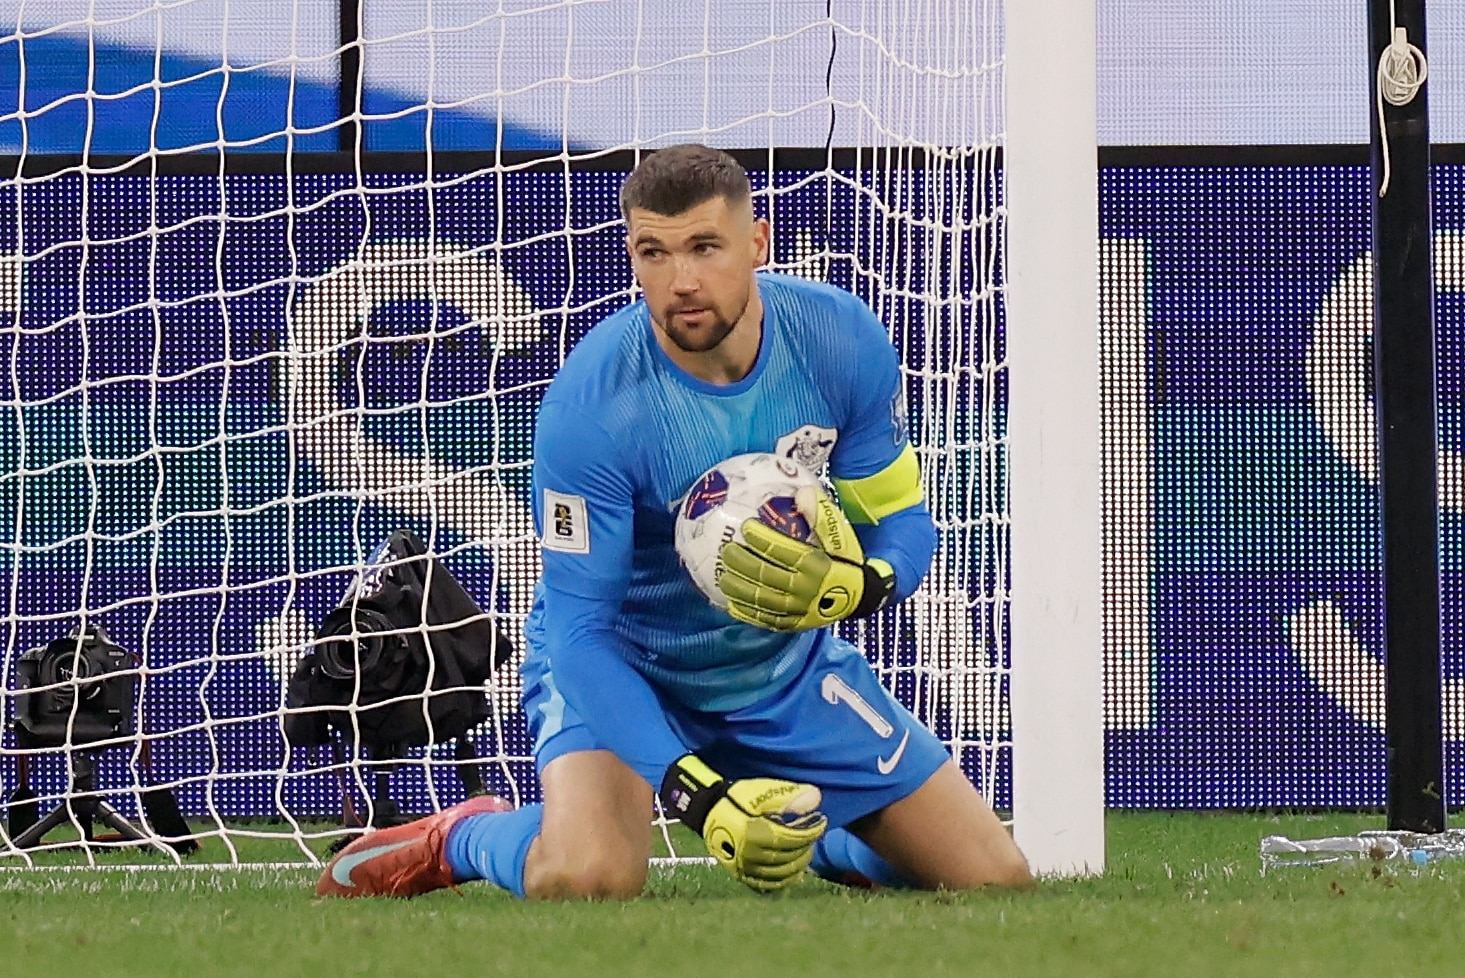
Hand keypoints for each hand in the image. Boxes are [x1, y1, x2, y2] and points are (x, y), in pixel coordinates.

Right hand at [660, 754, 827, 892]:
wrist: (707, 810)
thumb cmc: (736, 798)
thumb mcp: (761, 791)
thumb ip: (788, 796)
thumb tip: (816, 800)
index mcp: (759, 833)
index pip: (795, 837)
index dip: (812, 830)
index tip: (820, 822)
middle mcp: (752, 855)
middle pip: (790, 856)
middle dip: (806, 846)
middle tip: (812, 836)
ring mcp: (746, 867)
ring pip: (781, 873)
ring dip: (798, 864)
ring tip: (804, 851)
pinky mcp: (740, 873)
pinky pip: (766, 883)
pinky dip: (783, 880)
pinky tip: (791, 871)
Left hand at [719, 486, 894, 631]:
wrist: (861, 597)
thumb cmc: (846, 560)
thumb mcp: (841, 536)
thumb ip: (821, 515)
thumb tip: (802, 493)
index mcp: (816, 565)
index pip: (783, 550)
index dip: (762, 538)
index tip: (746, 526)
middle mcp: (805, 589)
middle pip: (765, 574)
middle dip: (742, 561)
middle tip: (727, 548)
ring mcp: (798, 609)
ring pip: (761, 599)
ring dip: (738, 587)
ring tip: (723, 574)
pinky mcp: (794, 624)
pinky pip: (765, 619)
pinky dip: (747, 612)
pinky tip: (731, 602)